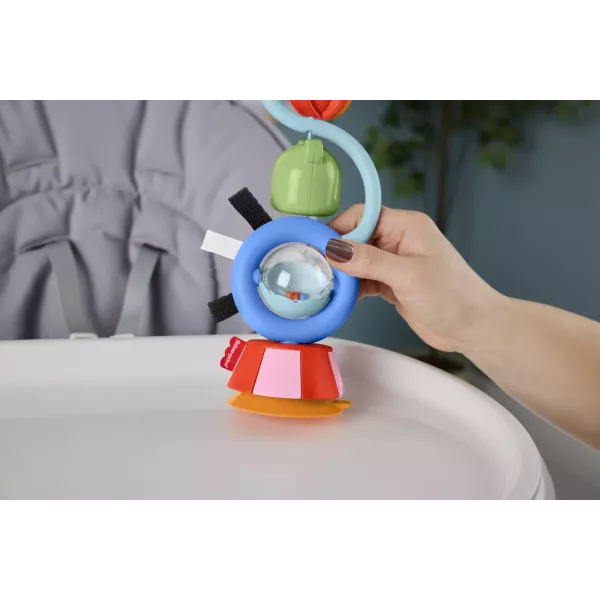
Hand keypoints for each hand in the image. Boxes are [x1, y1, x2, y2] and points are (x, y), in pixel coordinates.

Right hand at [326, 205, 504, 352]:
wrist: (474, 328)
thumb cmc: (451, 296)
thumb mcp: (407, 275)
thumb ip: (369, 261)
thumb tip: (332, 248)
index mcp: (405, 226)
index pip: (361, 216)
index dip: (337, 229)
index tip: (314, 247)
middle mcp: (398, 239)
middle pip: (355, 238)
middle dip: (335, 254)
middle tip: (313, 271)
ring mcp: (394, 262)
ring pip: (356, 261)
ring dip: (341, 274)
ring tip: (322, 287)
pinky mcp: (391, 283)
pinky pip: (363, 279)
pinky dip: (351, 288)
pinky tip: (339, 298)